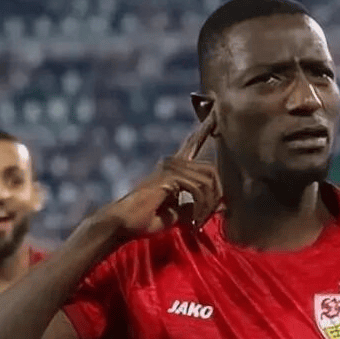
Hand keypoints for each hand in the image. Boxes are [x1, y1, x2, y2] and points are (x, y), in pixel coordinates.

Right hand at [104, 111, 220, 235]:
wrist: (123, 223)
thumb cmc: (145, 219)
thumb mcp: (176, 214)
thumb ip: (193, 205)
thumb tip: (217, 204)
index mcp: (173, 168)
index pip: (192, 143)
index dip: (203, 129)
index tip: (214, 115)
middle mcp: (172, 162)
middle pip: (211, 171)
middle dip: (214, 198)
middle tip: (204, 219)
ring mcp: (170, 167)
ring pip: (207, 182)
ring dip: (207, 206)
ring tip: (196, 223)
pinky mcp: (169, 176)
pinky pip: (197, 188)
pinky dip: (199, 207)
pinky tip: (191, 221)